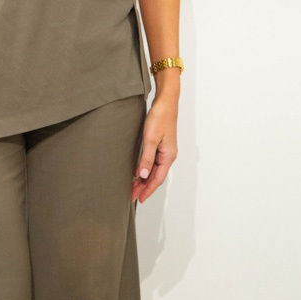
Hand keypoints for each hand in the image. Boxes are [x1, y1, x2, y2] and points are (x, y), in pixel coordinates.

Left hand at [131, 85, 177, 203]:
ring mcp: (165, 149)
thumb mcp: (151, 139)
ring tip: (133, 186)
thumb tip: (143, 176)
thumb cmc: (160, 117)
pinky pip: (153, 161)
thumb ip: (147, 158)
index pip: (157, 179)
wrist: (166, 101)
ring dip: (144, 178)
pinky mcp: (161, 143)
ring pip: (154, 169)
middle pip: (156, 176)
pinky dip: (146, 168)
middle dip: (144, 186)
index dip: (148, 190)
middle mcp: (169, 155)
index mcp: (169, 156)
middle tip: (131, 195)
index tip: (139, 199)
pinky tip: (138, 170)